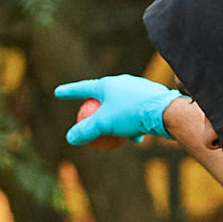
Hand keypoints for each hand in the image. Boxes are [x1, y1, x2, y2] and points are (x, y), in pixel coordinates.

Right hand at [56, 75, 181, 146]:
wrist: (164, 112)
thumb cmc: (130, 115)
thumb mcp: (104, 124)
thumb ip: (85, 131)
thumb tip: (70, 138)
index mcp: (108, 84)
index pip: (83, 88)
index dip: (69, 92)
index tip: (58, 93)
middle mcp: (122, 83)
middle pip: (102, 98)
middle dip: (96, 109)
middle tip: (89, 119)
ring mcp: (137, 89)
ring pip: (120, 107)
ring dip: (115, 121)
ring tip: (116, 136)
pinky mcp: (150, 97)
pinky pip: (135, 112)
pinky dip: (131, 125)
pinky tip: (136, 139)